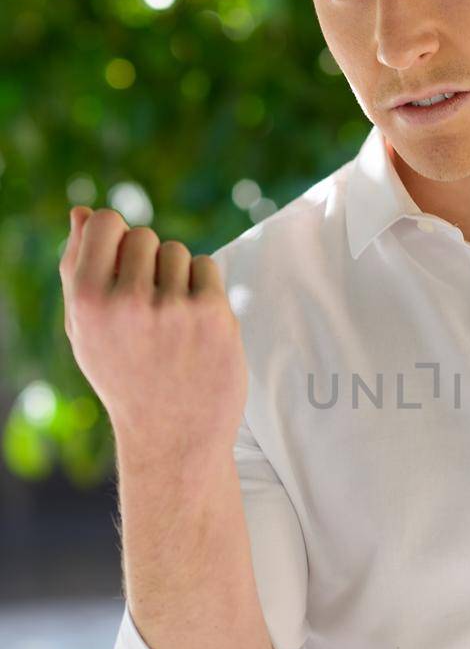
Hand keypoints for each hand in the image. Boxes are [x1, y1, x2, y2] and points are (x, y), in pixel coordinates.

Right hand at [58, 206, 247, 459]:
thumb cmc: (124, 376)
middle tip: (147, 310)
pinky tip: (194, 326)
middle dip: (147, 263)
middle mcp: (128, 301)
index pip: (104, 221)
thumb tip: (81, 212)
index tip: (121, 268)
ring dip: (177, 277)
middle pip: (144, 235)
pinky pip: (208, 268)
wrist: (173, 436)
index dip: (115, 238)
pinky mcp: (213, 314)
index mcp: (87, 301)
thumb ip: (77, 268)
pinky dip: (204, 289)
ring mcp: (174, 307)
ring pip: (177, 252)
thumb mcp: (85, 330)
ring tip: (170, 322)